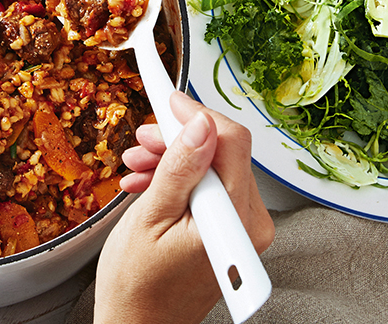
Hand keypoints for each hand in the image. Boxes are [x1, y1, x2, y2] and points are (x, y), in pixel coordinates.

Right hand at [93, 91, 273, 323]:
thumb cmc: (139, 287)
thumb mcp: (151, 218)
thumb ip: (179, 168)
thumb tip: (199, 124)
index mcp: (235, 221)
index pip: (231, 142)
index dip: (198, 115)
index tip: (168, 100)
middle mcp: (250, 223)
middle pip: (223, 152)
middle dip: (179, 139)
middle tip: (142, 139)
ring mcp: (242, 228)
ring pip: (213, 167)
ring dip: (174, 158)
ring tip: (137, 164)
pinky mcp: (230, 230)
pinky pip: (209, 188)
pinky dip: (180, 179)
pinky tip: (148, 181)